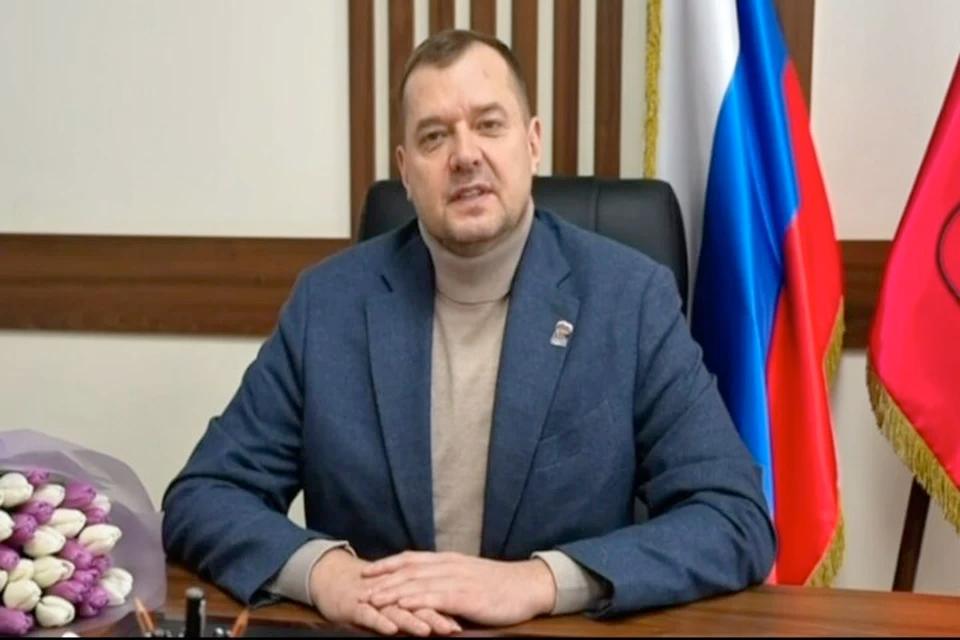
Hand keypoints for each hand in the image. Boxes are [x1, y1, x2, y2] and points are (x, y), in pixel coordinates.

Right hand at [309, 549, 461, 635]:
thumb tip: (454, 613)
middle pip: (418, 602)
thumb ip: (422, 601)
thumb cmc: (374, 591)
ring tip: (426, 630)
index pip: (433, 594)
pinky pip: (368, 616)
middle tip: (453, 628)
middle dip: (436, 615)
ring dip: (411, 620)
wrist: (336, 580)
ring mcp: (374, 599)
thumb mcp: (399, 594)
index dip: (449, 605)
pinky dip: (379, 621)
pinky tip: (390, 630)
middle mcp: (393, 592)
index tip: (466, 616)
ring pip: (396, 609)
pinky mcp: (355, 606)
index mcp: (408, 586)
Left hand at [361, 551, 556, 626]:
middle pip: (409, 570)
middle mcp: (449, 566)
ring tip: (373, 598)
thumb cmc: (499, 585)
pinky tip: (402, 605)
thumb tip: (426, 584)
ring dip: (393, 591)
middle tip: (361, 587)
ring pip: (418, 583)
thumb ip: (447, 577)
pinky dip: (416, 600)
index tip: (367, 570)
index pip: (411, 558)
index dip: (388, 564)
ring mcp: (457, 579)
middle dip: (383, 579)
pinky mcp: (466, 595)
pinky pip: (436, 597)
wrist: (527, 586)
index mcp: (449, 560)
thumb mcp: (468, 575)